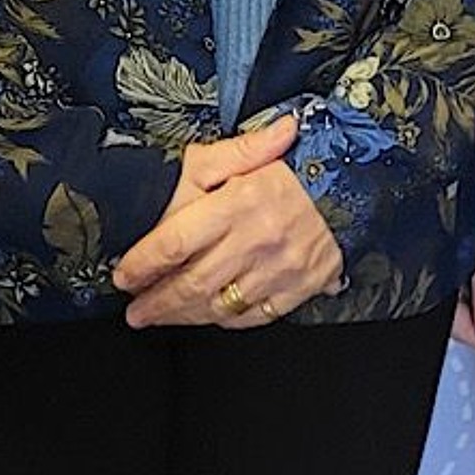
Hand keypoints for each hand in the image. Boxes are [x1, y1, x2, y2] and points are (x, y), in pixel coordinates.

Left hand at [113, 112, 344, 327]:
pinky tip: (210, 314)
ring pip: (218, 306)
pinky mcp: (301, 285)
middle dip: (156, 303)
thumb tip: (172, 166)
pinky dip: (226, 321)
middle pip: (191, 284)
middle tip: (136, 311)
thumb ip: (207, 162)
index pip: (173, 244)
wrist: (350, 184)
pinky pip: (254, 317)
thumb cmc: (288, 170)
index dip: (141, 266)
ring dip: (183, 316)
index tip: (125, 276)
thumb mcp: (241, 153)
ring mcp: (281, 266)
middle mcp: (258, 237)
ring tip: (162, 316)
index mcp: (237, 201)